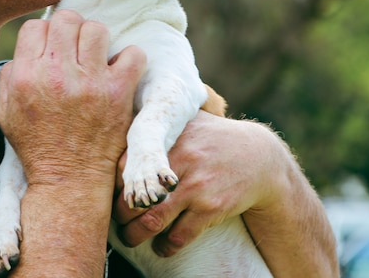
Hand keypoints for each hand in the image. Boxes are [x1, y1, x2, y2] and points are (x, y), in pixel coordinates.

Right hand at [0, 9, 145, 186]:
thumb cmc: (36, 145)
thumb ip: (10, 76)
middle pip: (66, 19)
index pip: (35, 26)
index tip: (51, 48)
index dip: (44, 34)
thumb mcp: (5, 113)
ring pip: (97, 29)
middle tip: (73, 48)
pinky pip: (132, 54)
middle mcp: (56, 74)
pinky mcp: (118, 93)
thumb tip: (25, 51)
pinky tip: (119, 71)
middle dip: (69, 30)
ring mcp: (90, 82)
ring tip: (94, 57)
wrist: (68, 180)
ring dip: (95, 40)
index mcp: (26, 76)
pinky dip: (129, 59)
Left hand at [112, 111, 282, 255]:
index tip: (109, 194)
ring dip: (135, 235)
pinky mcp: (211, 208)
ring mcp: (195, 187)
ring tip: (130, 238)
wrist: (259, 157)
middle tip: (116, 221)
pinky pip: (180, 236)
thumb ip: (158, 124)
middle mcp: (178, 161)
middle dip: (120, 214)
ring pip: (153, 220)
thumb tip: (120, 120)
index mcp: (168, 140)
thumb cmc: (213, 139)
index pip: (125, 166)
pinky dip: (166, 247)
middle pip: (134, 196)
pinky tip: (161, 248)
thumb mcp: (187, 123)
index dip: (114, 185)